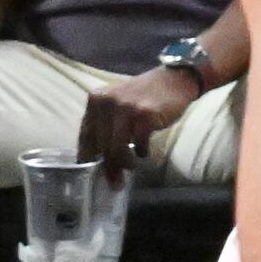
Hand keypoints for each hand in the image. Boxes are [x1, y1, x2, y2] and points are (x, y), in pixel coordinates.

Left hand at [79, 63, 202, 173]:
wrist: (175, 79)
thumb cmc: (144, 96)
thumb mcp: (117, 103)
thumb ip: (104, 123)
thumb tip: (97, 157)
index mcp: (96, 100)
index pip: (86, 135)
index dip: (88, 157)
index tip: (92, 173)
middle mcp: (108, 102)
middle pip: (102, 145)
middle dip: (109, 167)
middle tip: (115, 182)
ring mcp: (127, 107)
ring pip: (117, 147)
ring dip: (124, 163)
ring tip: (131, 167)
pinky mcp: (145, 114)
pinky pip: (138, 142)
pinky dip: (141, 151)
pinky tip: (144, 151)